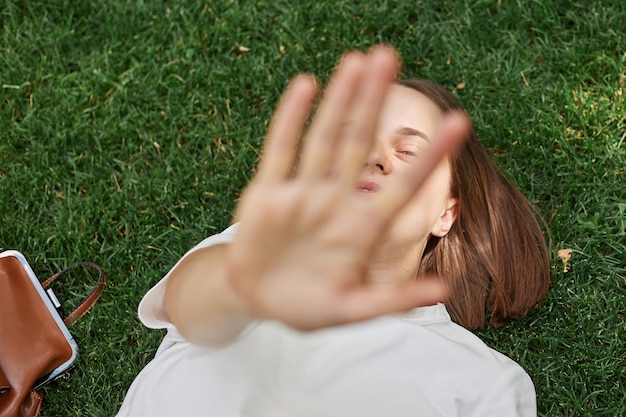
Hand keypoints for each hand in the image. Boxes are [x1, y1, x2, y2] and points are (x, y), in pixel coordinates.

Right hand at [228, 46, 467, 329]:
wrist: (258, 299)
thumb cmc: (309, 307)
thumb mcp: (352, 309)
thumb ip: (394, 299)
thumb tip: (443, 291)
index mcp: (363, 227)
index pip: (403, 185)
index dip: (431, 156)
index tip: (461, 123)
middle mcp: (336, 200)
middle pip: (359, 143)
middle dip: (374, 102)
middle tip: (391, 57)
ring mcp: (302, 192)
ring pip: (324, 137)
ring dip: (340, 99)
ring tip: (358, 60)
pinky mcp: (268, 192)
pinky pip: (280, 150)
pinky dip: (290, 119)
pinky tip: (305, 85)